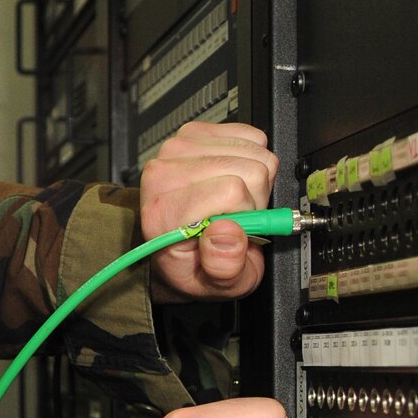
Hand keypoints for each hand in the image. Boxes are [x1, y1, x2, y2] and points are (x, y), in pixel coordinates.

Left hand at [140, 120, 280, 300]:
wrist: (175, 244)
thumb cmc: (194, 262)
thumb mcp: (217, 285)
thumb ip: (225, 268)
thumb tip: (227, 233)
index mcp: (163, 214)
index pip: (233, 190)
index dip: (247, 213)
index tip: (233, 228)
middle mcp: (163, 174)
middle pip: (250, 168)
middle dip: (253, 196)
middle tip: (234, 215)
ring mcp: (177, 148)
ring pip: (254, 150)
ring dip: (252, 177)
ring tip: (230, 200)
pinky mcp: (193, 132)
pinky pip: (251, 135)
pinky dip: (250, 156)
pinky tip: (231, 177)